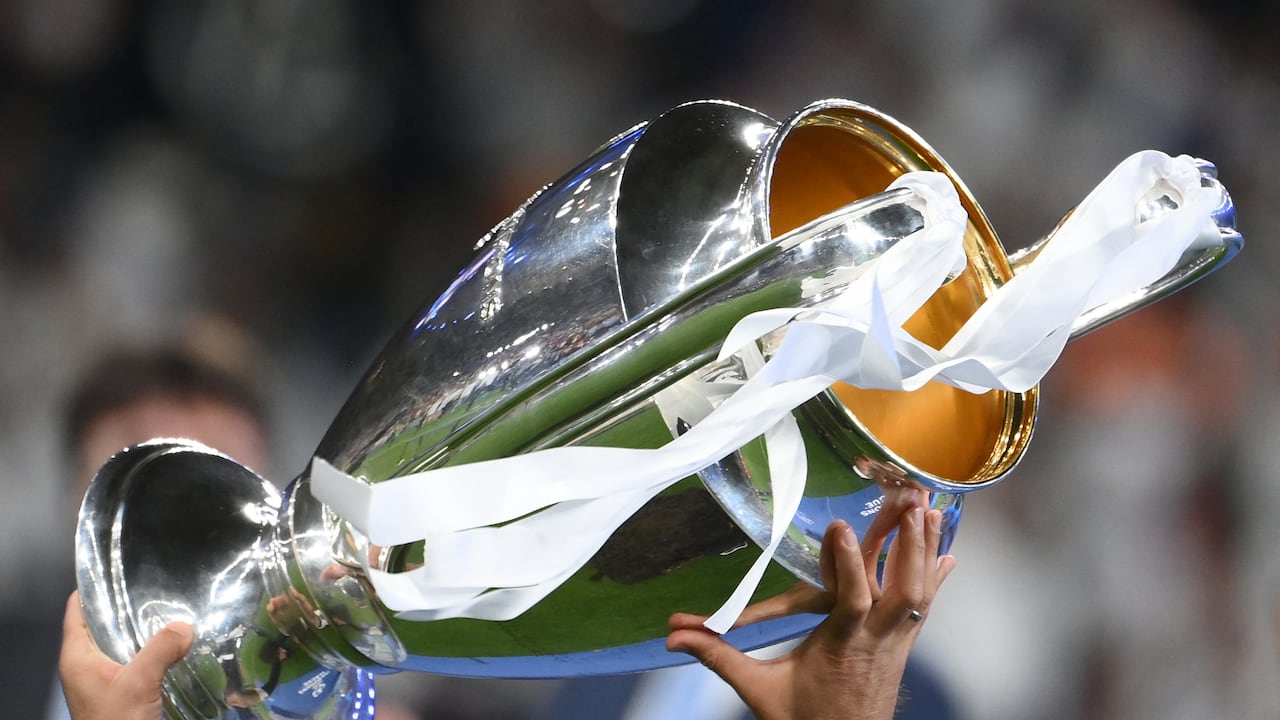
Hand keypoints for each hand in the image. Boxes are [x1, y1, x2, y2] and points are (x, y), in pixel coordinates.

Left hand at [59, 591, 193, 719]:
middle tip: (158, 588)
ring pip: (122, 643)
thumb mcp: (138, 682)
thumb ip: (160, 649)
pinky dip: (152, 651)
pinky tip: (175, 644)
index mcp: (77, 656)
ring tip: (172, 612)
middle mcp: (86, 663)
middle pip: (102, 624)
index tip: (121, 568)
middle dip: (128, 607)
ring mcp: (102, 678)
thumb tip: (185, 625)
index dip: (94, 588)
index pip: (76, 609)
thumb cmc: (116, 719)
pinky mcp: (120, 690)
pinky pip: (135, 661)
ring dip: (144, 632)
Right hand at [666, 492, 954, 719]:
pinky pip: (925, 607)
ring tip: (931, 508)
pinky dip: (936, 579)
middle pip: (902, 589)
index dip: (849, 565)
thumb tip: (677, 639)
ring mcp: (895, 643)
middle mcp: (876, 641)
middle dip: (908, 544)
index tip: (841, 525)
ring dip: (925, 550)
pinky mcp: (903, 646)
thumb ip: (720, 658)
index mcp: (841, 647)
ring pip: (919, 592)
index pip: (851, 602)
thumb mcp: (759, 690)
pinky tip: (949, 555)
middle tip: (911, 501)